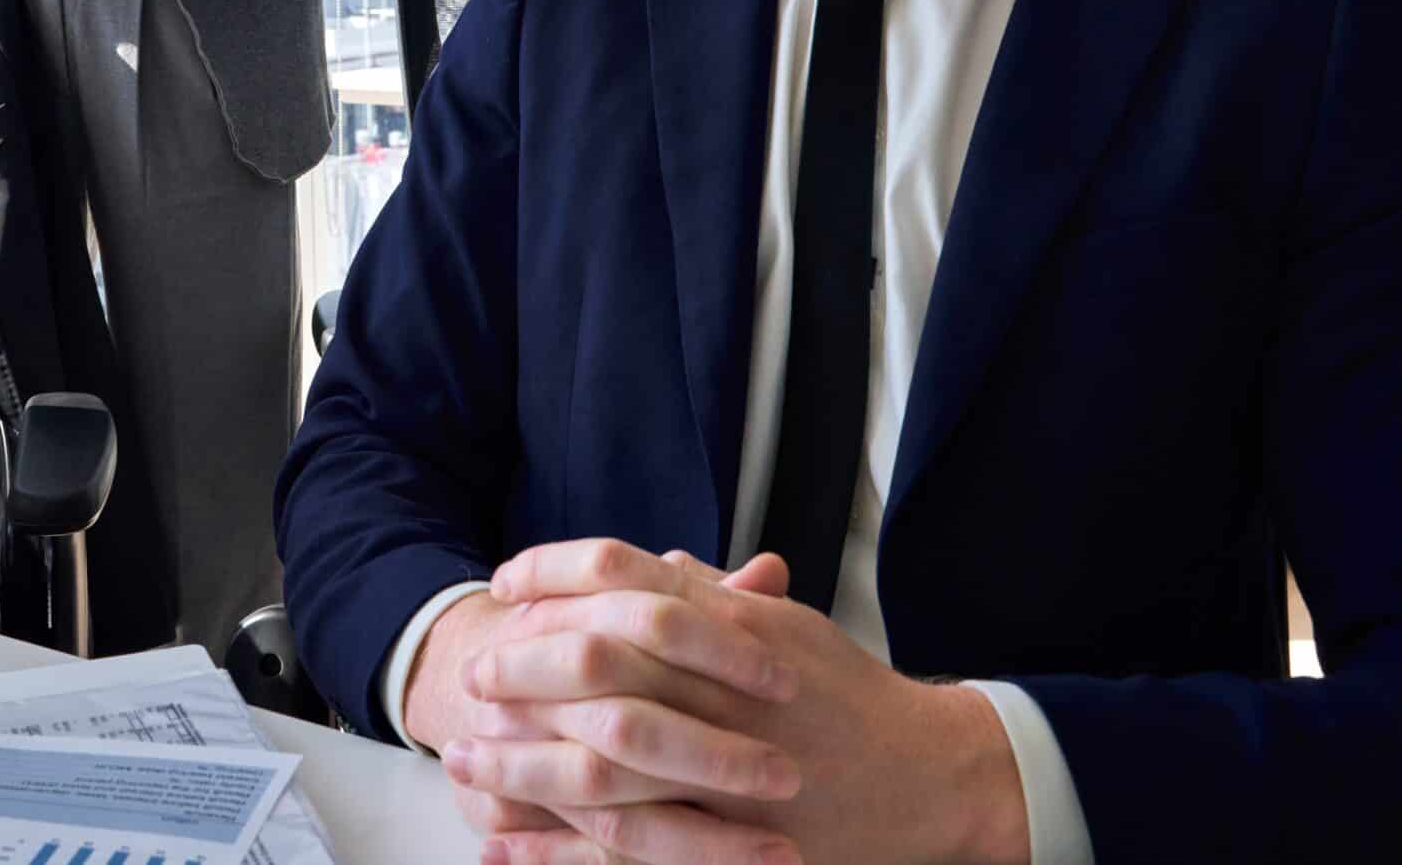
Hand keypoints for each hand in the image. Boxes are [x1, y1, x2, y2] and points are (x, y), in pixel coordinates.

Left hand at [459, 541, 1028, 864]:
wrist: (933, 776)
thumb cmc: (850, 695)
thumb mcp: (784, 628)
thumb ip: (712, 597)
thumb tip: (650, 564)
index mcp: (731, 629)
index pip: (622, 579)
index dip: (552, 574)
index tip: (502, 584)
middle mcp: (723, 693)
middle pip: (598, 667)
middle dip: (523, 672)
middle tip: (472, 679)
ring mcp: (725, 774)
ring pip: (601, 767)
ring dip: (523, 766)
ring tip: (467, 762)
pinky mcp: (726, 844)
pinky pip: (625, 850)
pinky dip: (557, 853)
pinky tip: (505, 846)